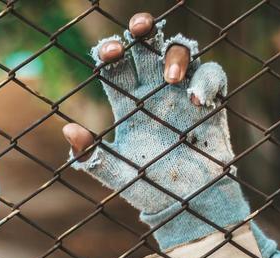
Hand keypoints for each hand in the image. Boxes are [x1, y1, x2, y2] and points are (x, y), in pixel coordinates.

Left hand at [63, 12, 239, 238]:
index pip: (115, 66)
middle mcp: (153, 91)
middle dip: (141, 30)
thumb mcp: (116, 176)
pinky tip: (198, 102)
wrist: (187, 205)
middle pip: (146, 47)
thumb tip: (68, 129)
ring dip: (175, 55)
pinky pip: (211, 74)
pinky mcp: (210, 101)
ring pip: (179, 52)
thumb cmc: (149, 190)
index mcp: (126, 103)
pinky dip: (206, 80)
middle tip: (139, 29)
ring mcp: (182, 93)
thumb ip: (92, 157)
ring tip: (171, 79)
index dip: (110, 52)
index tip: (109, 54)